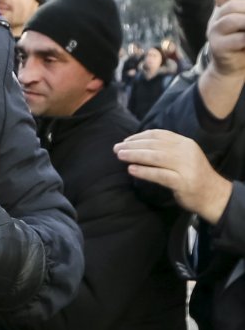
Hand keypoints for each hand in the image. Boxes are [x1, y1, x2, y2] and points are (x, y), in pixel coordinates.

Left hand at [114, 129, 232, 223]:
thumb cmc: (192, 175)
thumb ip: (166, 149)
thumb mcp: (183, 157)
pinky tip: (131, 170)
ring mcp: (185, 167)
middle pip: (154, 145)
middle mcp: (186, 152)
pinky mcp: (182, 182)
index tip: (125, 141)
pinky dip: (144, 171)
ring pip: (156, 157)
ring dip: (135, 155)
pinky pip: (160, 174)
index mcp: (185, 143)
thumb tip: (138, 145)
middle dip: (133, 145)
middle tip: (116, 148)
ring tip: (120, 156)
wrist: (213, 195)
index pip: (158, 135)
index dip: (139, 136)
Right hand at [204, 0, 244, 76]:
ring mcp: (214, 34)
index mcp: (222, 10)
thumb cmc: (243, 42)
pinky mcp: (218, 48)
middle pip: (231, 6)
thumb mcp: (244, 22)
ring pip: (231, 20)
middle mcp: (215, 20)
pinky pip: (238, 39)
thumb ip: (244, 11)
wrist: (231, 68)